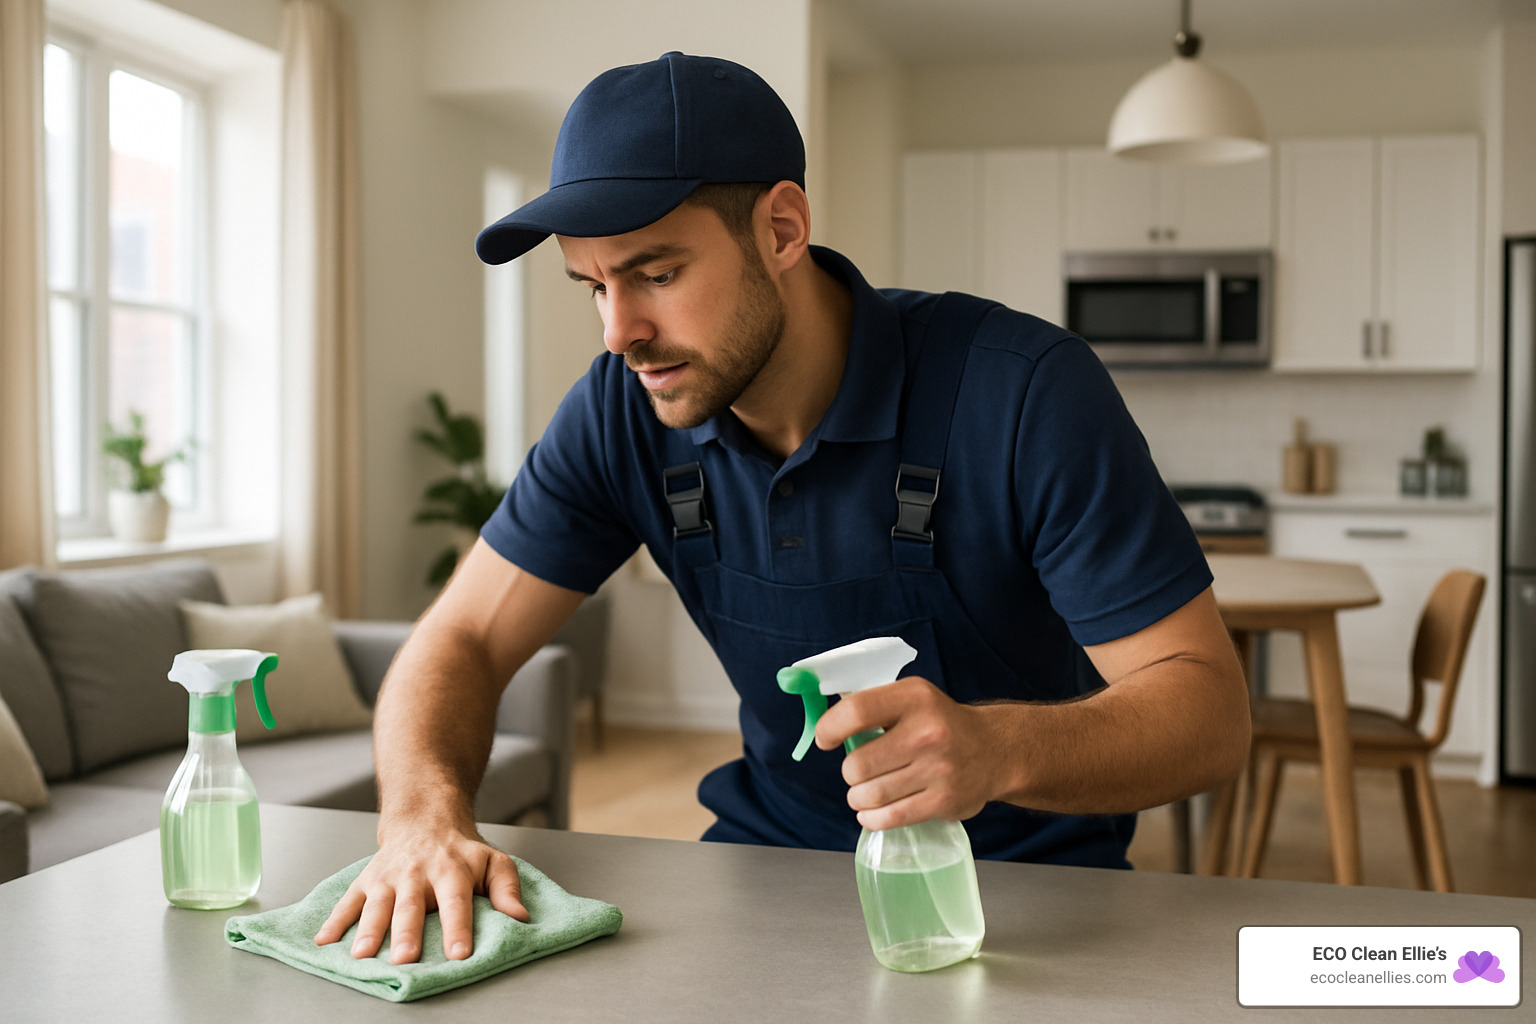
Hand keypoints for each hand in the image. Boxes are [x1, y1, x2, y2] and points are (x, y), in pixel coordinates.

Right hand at [313, 822, 528, 963]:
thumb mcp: (494, 862)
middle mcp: (417, 873)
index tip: (458, 953)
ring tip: (360, 955)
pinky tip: (323, 941)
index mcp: (452, 871)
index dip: (458, 928)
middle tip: (404, 959)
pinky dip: (334, 921)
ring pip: (377, 904)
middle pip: (411, 906)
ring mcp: (389, 877)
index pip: (457, 902)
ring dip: (368, 930)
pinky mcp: (367, 880)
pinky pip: (348, 901)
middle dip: (406, 934)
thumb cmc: (462, 851)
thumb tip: (522, 918)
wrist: (425, 819)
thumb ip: (507, 890)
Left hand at [814, 676, 999, 830]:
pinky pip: (891, 817)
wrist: (994, 750)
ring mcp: (939, 768)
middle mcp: (928, 731)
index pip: (856, 711)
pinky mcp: (944, 801)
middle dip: (850, 773)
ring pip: (871, 794)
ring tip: (864, 792)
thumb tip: (825, 721)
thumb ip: (872, 705)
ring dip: (858, 798)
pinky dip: (872, 818)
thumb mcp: (912, 697)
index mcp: (915, 698)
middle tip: (859, 772)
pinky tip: (871, 812)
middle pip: (858, 764)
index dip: (830, 728)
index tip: (826, 740)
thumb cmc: (941, 723)